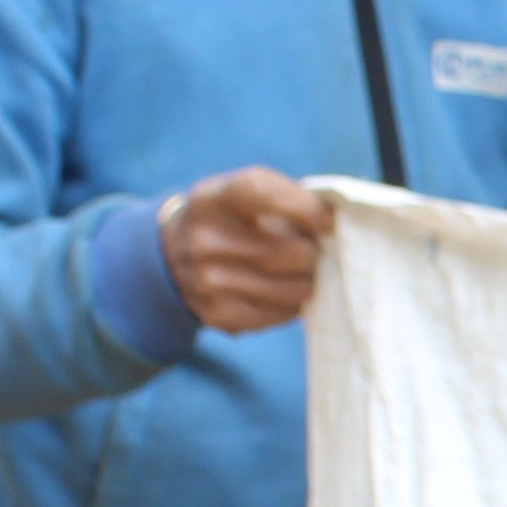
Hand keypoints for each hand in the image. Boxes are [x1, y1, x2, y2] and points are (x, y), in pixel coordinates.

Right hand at [161, 167, 334, 333]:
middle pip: (294, 251)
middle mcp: (205, 240)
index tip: (327, 220)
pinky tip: (281, 289)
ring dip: (308, 279)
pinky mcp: (219, 315)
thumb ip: (287, 196)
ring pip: (297, 288)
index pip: (265, 193)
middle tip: (313, 248)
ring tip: (298, 269)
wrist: (171, 256)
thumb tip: (335, 222)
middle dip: (315, 251)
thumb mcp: (242, 191)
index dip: (307, 208)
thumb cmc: (228, 217)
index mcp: (213, 199)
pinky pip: (284, 313)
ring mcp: (209, 282)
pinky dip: (293, 303)